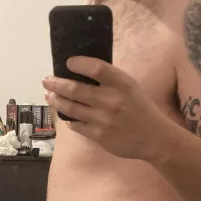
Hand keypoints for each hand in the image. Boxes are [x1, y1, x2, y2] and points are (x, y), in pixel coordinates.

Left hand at [42, 56, 171, 160]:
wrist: (154, 138)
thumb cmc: (141, 109)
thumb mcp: (131, 88)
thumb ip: (110, 81)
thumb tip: (83, 73)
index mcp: (122, 83)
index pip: (96, 68)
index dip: (79, 63)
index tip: (67, 62)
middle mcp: (111, 100)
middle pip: (76, 89)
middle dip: (57, 84)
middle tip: (46, 80)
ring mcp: (103, 120)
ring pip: (72, 108)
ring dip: (57, 101)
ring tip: (49, 96)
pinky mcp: (99, 136)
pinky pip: (77, 126)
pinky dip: (69, 119)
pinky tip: (64, 115)